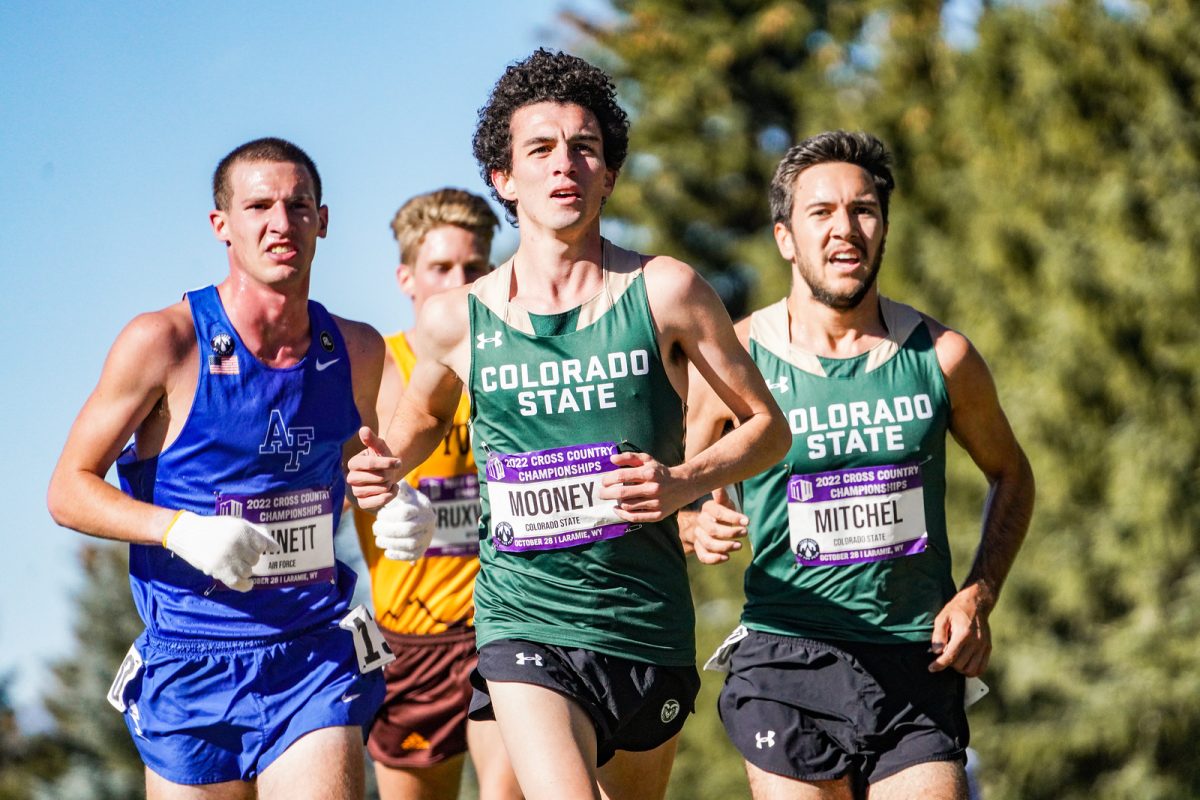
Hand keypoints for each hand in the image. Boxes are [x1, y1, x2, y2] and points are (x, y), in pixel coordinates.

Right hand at [164, 511, 279, 591]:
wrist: (188, 534)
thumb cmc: (215, 528)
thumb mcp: (236, 523)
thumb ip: (256, 532)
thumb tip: (275, 547)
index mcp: (243, 530)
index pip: (263, 545)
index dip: (258, 548)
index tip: (254, 549)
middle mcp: (238, 544)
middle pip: (255, 559)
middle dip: (249, 558)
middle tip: (238, 555)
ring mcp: (228, 558)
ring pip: (248, 571)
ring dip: (244, 570)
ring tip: (234, 564)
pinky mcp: (219, 570)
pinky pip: (238, 583)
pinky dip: (245, 586)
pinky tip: (248, 584)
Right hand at [347, 426, 403, 510]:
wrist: (386, 473)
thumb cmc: (382, 458)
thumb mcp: (380, 447)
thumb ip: (372, 440)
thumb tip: (363, 429)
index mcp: (353, 463)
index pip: (370, 464)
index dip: (387, 463)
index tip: (399, 462)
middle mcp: (351, 478)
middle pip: (377, 478)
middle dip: (388, 475)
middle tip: (390, 473)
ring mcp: (355, 491)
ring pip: (379, 490)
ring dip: (389, 485)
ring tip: (388, 481)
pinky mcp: (361, 503)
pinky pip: (376, 503)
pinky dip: (388, 497)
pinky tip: (392, 490)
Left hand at [374, 482, 434, 560]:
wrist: (419, 519)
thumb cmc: (407, 503)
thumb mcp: (405, 493)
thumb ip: (400, 489)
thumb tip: (398, 485)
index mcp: (423, 507)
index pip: (405, 513)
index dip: (388, 516)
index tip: (378, 515)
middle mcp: (427, 523)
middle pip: (407, 529)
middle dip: (387, 530)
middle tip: (375, 528)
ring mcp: (426, 537)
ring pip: (409, 544)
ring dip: (390, 543)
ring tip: (378, 540)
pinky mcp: (422, 550)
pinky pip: (411, 556)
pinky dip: (397, 555)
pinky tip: (387, 551)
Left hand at [599, 451, 692, 522]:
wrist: (684, 485)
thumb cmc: (660, 471)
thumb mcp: (647, 459)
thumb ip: (629, 457)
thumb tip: (611, 459)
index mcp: (649, 473)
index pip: (621, 476)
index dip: (608, 479)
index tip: (603, 481)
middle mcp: (653, 488)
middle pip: (622, 493)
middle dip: (606, 493)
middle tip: (601, 493)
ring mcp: (656, 503)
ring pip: (627, 506)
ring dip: (616, 502)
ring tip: (613, 498)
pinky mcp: (658, 515)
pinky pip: (635, 517)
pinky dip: (623, 514)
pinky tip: (618, 509)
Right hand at [683, 486, 747, 563]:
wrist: (702, 518)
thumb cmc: (719, 509)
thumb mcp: (722, 501)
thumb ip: (722, 496)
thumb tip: (719, 489)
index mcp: (707, 508)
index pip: (719, 513)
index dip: (733, 518)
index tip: (747, 521)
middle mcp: (700, 521)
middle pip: (713, 530)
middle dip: (730, 533)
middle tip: (745, 532)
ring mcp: (697, 535)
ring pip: (708, 544)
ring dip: (725, 546)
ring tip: (739, 546)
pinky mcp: (697, 547)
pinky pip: (702, 556)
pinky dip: (714, 559)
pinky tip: (727, 557)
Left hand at [928, 583, 993, 675]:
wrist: (976, 603)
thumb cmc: (956, 610)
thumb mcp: (942, 617)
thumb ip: (938, 635)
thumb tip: (936, 651)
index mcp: (963, 634)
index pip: (950, 656)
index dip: (939, 665)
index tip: (931, 668)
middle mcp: (975, 642)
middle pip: (960, 665)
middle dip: (949, 664)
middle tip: (943, 656)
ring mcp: (983, 646)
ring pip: (971, 669)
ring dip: (960, 669)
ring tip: (953, 661)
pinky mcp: (988, 648)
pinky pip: (981, 668)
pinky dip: (972, 670)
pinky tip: (964, 665)